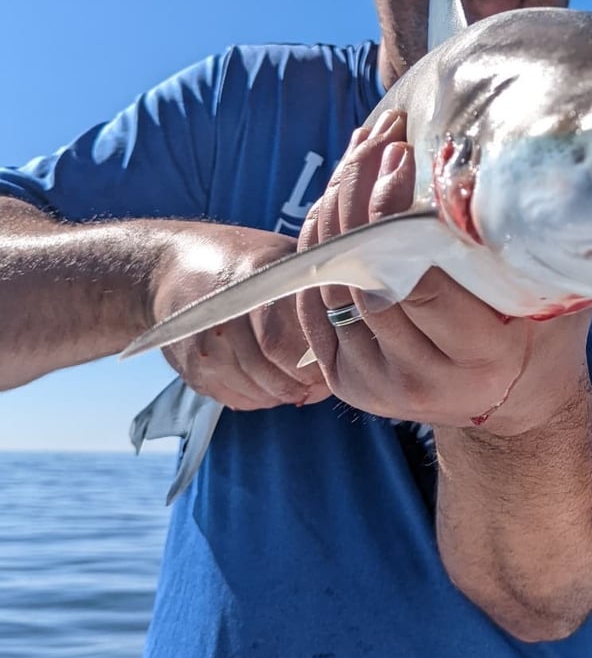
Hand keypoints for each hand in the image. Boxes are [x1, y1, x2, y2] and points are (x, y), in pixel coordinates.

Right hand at [153, 225, 330, 409]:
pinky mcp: (192, 369)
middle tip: (321, 383)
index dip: (311, 361)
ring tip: (301, 382)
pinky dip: (261, 397)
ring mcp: (203, 346)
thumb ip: (315, 286)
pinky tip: (272, 381)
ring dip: (284, 393)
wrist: (169, 266)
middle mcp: (222, 318)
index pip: (280, 340)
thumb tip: (355, 320)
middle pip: (270, 373)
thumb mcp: (281, 257)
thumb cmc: (242, 260)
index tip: (333, 363)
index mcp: (251, 283)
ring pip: (257, 392)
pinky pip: (238, 400)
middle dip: (302, 383)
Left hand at [296, 110, 591, 432]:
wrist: (512, 399)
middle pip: (367, 276)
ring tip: (361, 153)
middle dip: (363, 194)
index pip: (420, 280)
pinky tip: (337, 198)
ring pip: (333, 283)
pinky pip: (314, 302)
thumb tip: (513, 172)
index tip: (404, 155)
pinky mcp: (344, 380)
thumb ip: (526, 250)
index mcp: (481, 358)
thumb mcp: (550, 293)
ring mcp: (375, 384)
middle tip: (379, 138)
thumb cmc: (541, 334)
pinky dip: (320, 245)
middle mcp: (422, 380)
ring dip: (337, 208)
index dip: (399, 213)